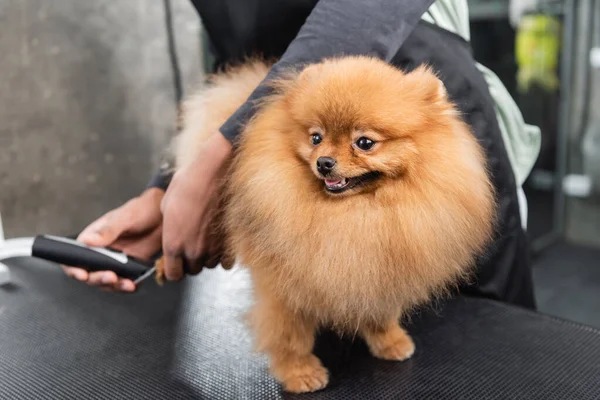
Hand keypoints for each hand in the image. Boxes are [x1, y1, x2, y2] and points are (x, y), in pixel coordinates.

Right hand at [62, 188, 163, 291]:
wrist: (163, 216)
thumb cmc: (141, 210)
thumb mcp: (125, 217)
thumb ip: (108, 230)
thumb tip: (86, 240)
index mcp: (92, 239)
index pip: (73, 258)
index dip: (73, 269)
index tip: (82, 275)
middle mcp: (100, 253)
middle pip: (90, 274)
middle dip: (98, 279)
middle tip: (111, 277)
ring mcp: (115, 262)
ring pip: (107, 282)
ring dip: (115, 286)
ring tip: (127, 284)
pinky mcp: (129, 268)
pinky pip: (125, 282)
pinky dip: (128, 286)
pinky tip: (135, 284)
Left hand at [160, 131, 231, 280]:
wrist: (214, 174)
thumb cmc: (189, 184)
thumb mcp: (166, 204)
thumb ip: (168, 226)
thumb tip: (172, 229)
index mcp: (173, 244)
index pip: (172, 274)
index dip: (173, 269)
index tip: (176, 263)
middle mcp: (193, 251)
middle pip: (192, 271)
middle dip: (191, 261)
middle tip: (193, 245)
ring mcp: (213, 249)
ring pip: (210, 265)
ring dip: (208, 257)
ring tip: (208, 239)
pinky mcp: (229, 243)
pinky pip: (226, 261)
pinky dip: (224, 255)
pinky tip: (221, 243)